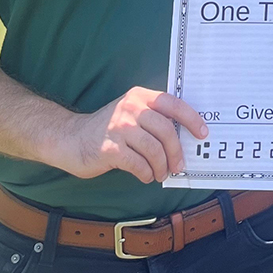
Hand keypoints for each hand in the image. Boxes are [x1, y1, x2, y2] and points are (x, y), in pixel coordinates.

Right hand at [57, 87, 208, 183]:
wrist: (70, 138)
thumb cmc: (108, 129)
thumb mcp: (131, 112)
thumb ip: (153, 118)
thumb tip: (183, 137)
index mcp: (139, 96)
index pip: (173, 104)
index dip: (191, 119)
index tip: (202, 133)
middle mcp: (130, 108)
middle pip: (166, 130)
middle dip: (176, 151)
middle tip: (179, 165)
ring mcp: (119, 127)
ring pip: (153, 149)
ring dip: (161, 166)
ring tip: (161, 174)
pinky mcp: (109, 148)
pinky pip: (138, 164)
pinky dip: (146, 173)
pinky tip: (146, 175)